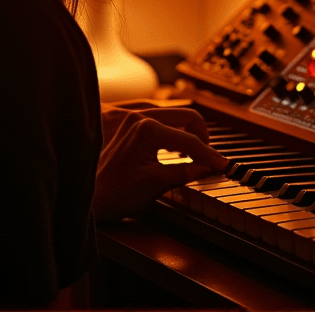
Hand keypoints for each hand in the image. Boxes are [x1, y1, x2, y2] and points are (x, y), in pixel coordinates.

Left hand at [93, 104, 228, 221]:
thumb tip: (208, 167)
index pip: (189, 140)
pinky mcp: (128, 127)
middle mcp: (140, 118)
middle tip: (212, 158)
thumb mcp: (157, 184)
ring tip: (198, 155)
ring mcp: (132, 120)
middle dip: (203, 137)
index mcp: (148, 129)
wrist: (90, 198)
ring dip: (189, 133)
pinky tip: (177, 149)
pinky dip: (174, 132)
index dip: (209, 155)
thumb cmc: (116, 193)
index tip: (223, 165)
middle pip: (185, 117)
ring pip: (173, 116)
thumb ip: (186, 172)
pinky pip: (159, 121)